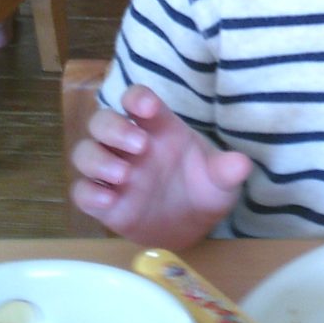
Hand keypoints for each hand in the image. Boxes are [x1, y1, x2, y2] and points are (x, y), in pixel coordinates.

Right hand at [70, 85, 251, 247]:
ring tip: (123, 174)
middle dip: (113, 128)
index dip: (137, 98)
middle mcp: (130, 145)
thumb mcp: (222, 180)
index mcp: (159, 128)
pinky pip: (82, 191)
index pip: (137, 100)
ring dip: (97, 159)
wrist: (195, 225)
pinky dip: (88, 193)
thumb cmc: (205, 188)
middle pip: (103, 121)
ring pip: (85, 152)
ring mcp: (114, 173)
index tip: (146, 106)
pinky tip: (108, 200)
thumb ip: (227, 170)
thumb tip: (241, 164)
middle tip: (138, 145)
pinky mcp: (104, 202)